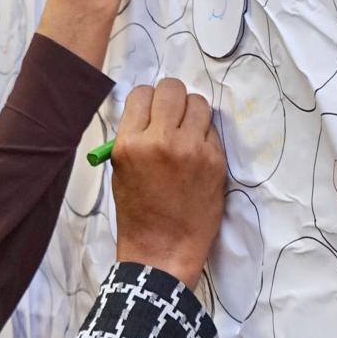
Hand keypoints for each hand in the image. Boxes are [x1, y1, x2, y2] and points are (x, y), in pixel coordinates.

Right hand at [111, 79, 224, 288]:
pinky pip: (212, 130)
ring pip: (199, 103)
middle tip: (172, 114)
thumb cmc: (137, 211)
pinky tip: (197, 154)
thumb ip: (134, 136)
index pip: (142, 94)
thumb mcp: (120, 169)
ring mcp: (192, 149)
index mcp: (130, 143)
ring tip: (187, 132)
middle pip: (173, 89)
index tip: (151, 110)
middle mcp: (161, 140)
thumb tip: (151, 111)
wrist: (162, 248)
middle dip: (172, 97)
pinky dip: (205, 136)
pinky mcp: (215, 160)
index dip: (147, 100)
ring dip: (192, 112)